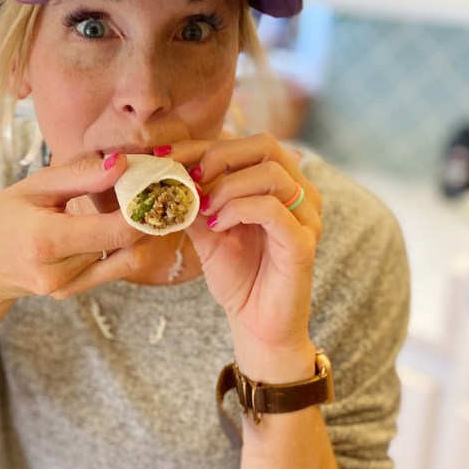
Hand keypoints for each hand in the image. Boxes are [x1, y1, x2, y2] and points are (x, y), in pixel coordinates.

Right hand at [0, 153, 145, 341]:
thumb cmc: (3, 217)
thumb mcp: (34, 186)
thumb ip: (80, 175)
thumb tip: (123, 164)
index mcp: (46, 240)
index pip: (115, 231)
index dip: (143, 210)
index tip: (153, 187)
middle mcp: (57, 271)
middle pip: (124, 244)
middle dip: (140, 216)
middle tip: (144, 191)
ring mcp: (65, 288)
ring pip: (121, 256)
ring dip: (127, 231)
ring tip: (115, 207)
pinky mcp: (70, 293)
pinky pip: (109, 268)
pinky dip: (115, 246)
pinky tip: (102, 228)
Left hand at [171, 135, 322, 377]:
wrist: (256, 325)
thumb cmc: (238, 277)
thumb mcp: (207, 230)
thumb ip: (194, 199)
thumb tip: (165, 171)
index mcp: (279, 184)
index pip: (245, 144)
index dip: (201, 144)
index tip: (162, 156)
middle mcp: (299, 193)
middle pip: (266, 145)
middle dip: (220, 155)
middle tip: (190, 177)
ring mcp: (306, 217)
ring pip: (272, 172)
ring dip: (228, 186)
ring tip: (205, 209)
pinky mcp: (304, 242)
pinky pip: (273, 209)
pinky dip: (239, 209)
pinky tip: (219, 226)